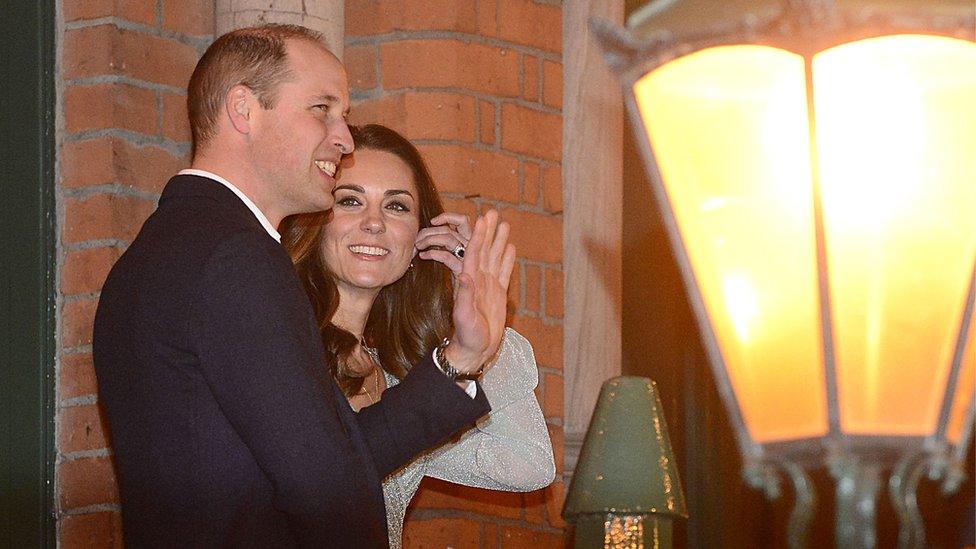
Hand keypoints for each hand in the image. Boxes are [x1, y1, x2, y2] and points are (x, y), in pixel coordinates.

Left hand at [415, 212, 471, 276]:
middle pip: (451, 229)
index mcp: (471, 243)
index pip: (463, 221)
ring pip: (448, 238)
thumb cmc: (457, 281)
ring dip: (429, 239)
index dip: (448, 216)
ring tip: (418, 246)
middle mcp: (472, 248)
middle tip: (417, 239)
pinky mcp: (461, 270)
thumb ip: (445, 246)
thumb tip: (426, 235)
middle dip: (430, 230)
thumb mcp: (454, 260)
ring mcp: (468, 259)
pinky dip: (432, 253)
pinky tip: (423, 256)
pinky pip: (446, 256)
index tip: (433, 221)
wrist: (466, 302)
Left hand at [443, 210, 515, 374]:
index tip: (481, 221)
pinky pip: (504, 273)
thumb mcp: (464, 317)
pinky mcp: (498, 294)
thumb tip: (464, 274)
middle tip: (492, 213)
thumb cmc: (467, 336)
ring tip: (504, 224)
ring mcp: (489, 286)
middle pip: (484, 250)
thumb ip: (465, 296)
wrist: (475, 350)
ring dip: (499, 241)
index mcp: (470, 282)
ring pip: (495, 258)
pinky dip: (507, 260)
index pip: (473, 254)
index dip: (478, 237)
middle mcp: (479, 280)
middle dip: (488, 232)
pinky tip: (511, 248)